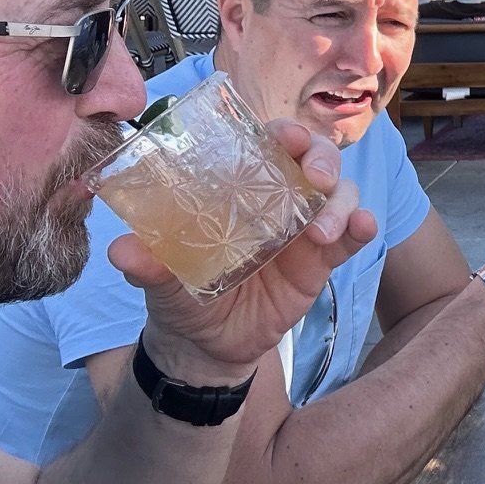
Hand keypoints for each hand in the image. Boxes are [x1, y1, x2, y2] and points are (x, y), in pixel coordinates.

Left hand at [112, 119, 377, 385]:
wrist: (205, 349)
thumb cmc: (182, 297)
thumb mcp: (160, 281)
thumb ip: (147, 265)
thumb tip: (121, 250)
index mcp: (239, 189)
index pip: (268, 145)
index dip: (283, 134)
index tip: (286, 138)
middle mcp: (278, 199)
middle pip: (315, 159)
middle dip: (322, 159)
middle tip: (314, 179)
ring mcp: (305, 228)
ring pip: (340, 194)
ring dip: (340, 203)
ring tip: (322, 233)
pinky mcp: (322, 260)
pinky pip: (351, 236)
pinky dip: (363, 227)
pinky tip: (363, 229)